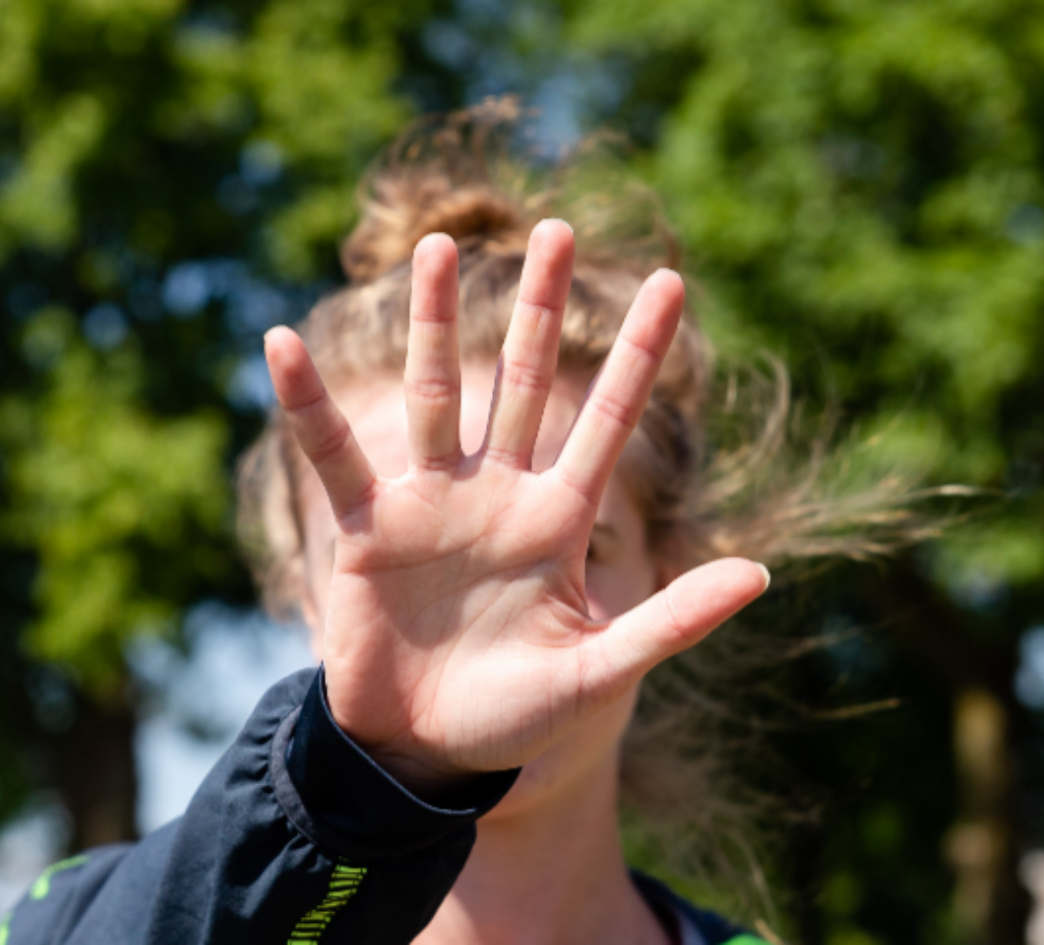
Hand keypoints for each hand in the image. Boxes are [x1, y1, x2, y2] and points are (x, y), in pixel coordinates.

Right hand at [263, 221, 768, 794]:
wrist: (424, 755)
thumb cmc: (516, 719)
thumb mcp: (601, 675)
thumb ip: (674, 621)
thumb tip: (762, 573)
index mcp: (558, 521)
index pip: (607, 421)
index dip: (640, 355)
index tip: (676, 282)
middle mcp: (497, 494)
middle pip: (523, 382)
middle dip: (541, 309)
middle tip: (556, 228)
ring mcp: (430, 504)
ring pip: (435, 394)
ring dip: (435, 323)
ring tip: (438, 248)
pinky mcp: (367, 528)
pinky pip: (336, 454)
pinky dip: (308, 403)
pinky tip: (281, 343)